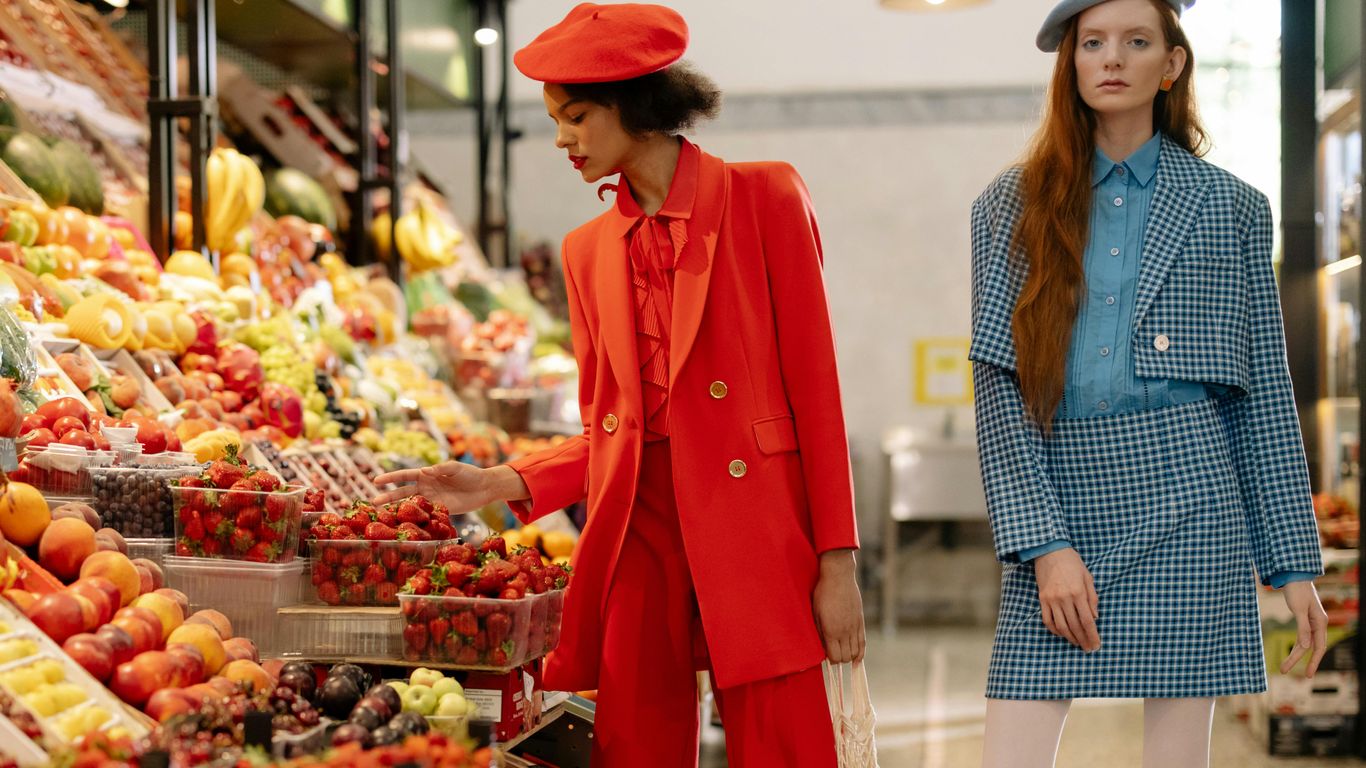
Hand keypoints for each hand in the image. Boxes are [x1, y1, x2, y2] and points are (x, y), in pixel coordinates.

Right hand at [373, 463, 526, 513]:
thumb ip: (441, 469)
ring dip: (397, 509)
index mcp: (427, 474)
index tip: (376, 480)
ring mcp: (431, 500)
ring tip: (383, 515)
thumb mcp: (456, 468)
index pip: (405, 476)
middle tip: (373, 503)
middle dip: (387, 497)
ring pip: (410, 505)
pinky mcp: (439, 511)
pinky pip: (424, 515)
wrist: (484, 488)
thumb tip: (424, 471)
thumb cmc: (470, 474)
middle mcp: (426, 487)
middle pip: (403, 492)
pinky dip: (414, 520)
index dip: (391, 478)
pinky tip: (404, 525)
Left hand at [813, 549, 865, 663]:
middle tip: (833, 653)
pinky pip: (863, 642)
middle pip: (845, 657)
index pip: (834, 657)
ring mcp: (854, 626)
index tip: (826, 655)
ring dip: (849, 656)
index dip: (830, 660)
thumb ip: (819, 632)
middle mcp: (844, 631)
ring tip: (843, 653)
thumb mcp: (815, 613)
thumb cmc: (822, 593)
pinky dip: (861, 653)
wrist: (839, 576)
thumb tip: (822, 647)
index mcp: (830, 630)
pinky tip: (858, 658)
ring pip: (855, 652)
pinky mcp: (860, 621)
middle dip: (839, 659)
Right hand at [1034, 547, 1099, 651]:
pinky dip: (1055, 630)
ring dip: (1070, 638)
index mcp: (1078, 593)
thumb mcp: (1088, 578)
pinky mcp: (1042, 599)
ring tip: (1077, 643)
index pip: (1087, 621)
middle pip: (1075, 626)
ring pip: (1061, 626)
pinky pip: (1047, 620)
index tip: (1096, 645)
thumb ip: (1092, 598)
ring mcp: (1051, 599)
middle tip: (1088, 648)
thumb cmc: (1072, 563)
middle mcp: (1064, 598)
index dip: (1093, 635)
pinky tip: (1062, 633)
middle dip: (1083, 640)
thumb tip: (1095, 618)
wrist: (1049, 551)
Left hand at [1280, 580, 1327, 677]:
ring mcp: (1312, 622)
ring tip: (1283, 667)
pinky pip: (1302, 637)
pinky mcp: (1304, 619)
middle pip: (1311, 648)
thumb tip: (1306, 647)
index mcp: (1321, 622)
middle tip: (1284, 671)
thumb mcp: (1298, 609)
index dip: (1313, 662)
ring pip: (1305, 643)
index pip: (1318, 647)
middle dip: (1298, 661)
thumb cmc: (1297, 590)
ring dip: (1295, 655)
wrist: (1294, 575)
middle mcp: (1319, 624)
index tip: (1307, 675)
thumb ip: (1303, 627)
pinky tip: (1293, 654)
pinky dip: (1297, 645)